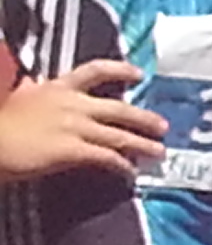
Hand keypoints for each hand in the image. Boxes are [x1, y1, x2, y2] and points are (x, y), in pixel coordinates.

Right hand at [0, 61, 164, 181]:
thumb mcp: (16, 98)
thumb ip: (33, 94)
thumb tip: (34, 90)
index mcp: (55, 88)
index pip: (94, 72)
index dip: (119, 70)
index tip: (139, 73)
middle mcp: (70, 105)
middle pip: (118, 109)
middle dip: (143, 118)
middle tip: (162, 126)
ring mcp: (73, 127)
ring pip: (119, 135)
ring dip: (142, 145)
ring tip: (158, 152)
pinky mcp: (71, 150)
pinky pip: (106, 158)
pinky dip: (122, 167)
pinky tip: (129, 175)